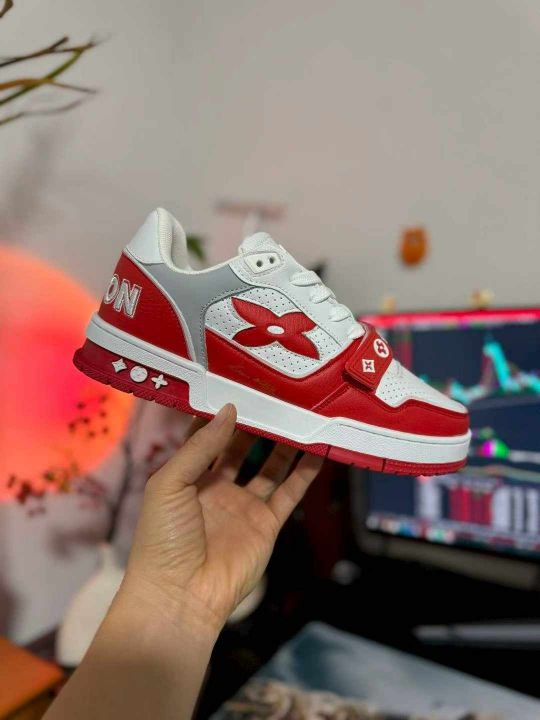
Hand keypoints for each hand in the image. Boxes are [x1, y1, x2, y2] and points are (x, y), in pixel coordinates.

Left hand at [121, 404, 323, 636]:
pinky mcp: (266, 525)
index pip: (206, 436)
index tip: (237, 385)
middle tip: (274, 395)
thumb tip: (229, 411)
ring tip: (299, 415)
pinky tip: (317, 451)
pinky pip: (289, 493)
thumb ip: (200, 447)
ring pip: (269, 467)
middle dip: (255, 423)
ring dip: (283, 443)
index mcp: (188, 477)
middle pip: (241, 447)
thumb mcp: (169, 483)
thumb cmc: (163, 538)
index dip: (220, 413)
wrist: (180, 596)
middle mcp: (217, 488)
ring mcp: (243, 506)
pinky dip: (305, 473)